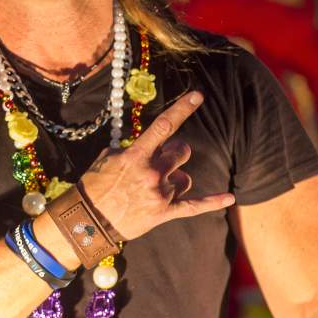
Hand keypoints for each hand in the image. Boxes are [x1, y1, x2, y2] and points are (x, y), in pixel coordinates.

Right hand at [79, 91, 234, 240]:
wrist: (87, 221)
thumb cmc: (96, 186)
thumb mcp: (109, 158)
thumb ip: (134, 148)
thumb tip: (154, 141)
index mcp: (137, 156)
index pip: (164, 126)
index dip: (183, 108)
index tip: (198, 96)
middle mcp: (152, 173)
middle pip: (182, 152)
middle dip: (174, 154)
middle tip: (160, 161)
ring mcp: (160, 194)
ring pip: (185, 178)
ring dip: (174, 180)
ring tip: (153, 189)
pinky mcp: (165, 213)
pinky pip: (195, 206)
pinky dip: (213, 202)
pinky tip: (230, 198)